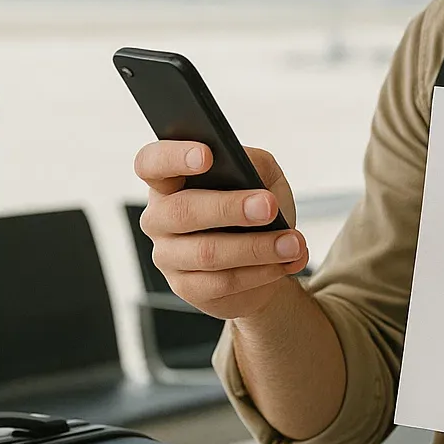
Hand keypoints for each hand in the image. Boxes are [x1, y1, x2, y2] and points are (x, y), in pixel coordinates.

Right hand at [133, 141, 309, 319]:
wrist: (264, 259)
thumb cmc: (255, 207)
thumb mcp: (261, 176)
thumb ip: (254, 163)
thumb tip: (249, 168)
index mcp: (168, 180)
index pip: (151, 162)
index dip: (174, 157)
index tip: (207, 156)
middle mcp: (159, 217)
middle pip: (182, 211)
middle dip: (229, 208)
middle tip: (268, 206)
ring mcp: (167, 256)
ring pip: (207, 253)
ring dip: (257, 247)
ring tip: (292, 243)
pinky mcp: (186, 288)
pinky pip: (222, 282)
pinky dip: (259, 272)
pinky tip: (283, 263)